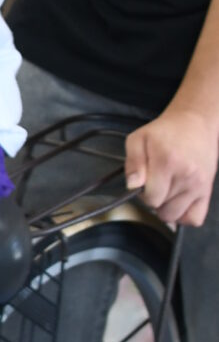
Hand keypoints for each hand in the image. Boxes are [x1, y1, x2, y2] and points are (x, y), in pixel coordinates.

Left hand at [126, 102, 218, 227]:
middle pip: (162, 209)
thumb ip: (132, 163)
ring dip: (167, 207)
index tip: (145, 182)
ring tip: (167, 189)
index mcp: (167, 162)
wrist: (195, 122)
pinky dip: (184, 215)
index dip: (143, 194)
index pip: (151, 198)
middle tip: (156, 183)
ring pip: (176, 216)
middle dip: (154, 200)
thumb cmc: (165, 131)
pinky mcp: (208, 190)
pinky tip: (178, 202)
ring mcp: (199, 185)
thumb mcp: (138, 139)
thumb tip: (133, 186)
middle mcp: (186, 176)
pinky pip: (195, 219)